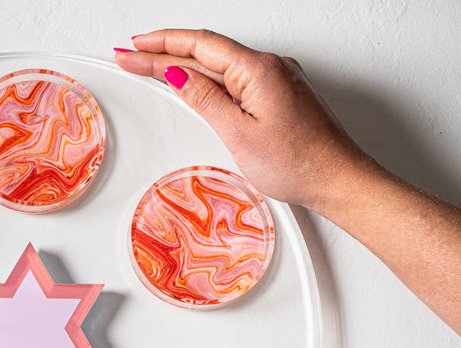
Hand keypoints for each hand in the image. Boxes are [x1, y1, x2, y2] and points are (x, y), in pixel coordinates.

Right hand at [115, 29, 374, 214]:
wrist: (339, 180)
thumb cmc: (299, 163)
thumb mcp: (238, 133)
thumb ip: (205, 99)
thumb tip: (178, 76)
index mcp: (259, 70)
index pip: (199, 45)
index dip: (160, 44)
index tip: (133, 46)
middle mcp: (271, 67)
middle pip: (206, 52)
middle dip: (164, 52)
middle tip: (131, 56)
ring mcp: (277, 79)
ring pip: (220, 64)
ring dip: (183, 64)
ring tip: (152, 65)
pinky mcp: (280, 94)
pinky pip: (236, 77)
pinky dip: (207, 77)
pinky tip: (194, 81)